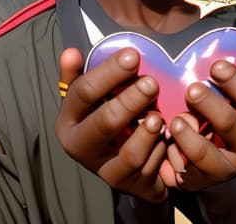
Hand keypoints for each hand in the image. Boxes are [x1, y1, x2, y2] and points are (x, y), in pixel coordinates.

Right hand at [55, 47, 168, 202]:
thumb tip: (70, 52)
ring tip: (159, 114)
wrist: (120, 161)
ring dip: (147, 131)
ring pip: (129, 153)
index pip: (84, 92)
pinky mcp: (127, 184)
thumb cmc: (104, 115)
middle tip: (152, 83)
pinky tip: (166, 134)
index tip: (133, 56)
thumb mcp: (90, 96)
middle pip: (106, 122)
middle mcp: (80, 146)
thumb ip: (79, 74)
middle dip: (131, 100)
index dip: (109, 72)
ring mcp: (104, 169)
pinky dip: (158, 149)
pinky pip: (147, 168)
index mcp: (69, 119)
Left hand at [162, 59, 235, 190]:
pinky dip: (176, 152)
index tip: (216, 66)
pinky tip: (168, 136)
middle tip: (192, 89)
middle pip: (231, 125)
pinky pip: (188, 169)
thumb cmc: (233, 110)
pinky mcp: (205, 180)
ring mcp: (231, 168)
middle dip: (210, 105)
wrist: (217, 154)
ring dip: (189, 136)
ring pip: (208, 154)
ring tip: (176, 119)